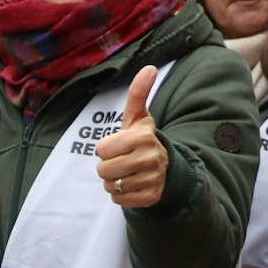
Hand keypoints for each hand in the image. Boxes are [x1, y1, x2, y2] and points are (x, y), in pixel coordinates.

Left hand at [95, 65, 167, 207]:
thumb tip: (149, 67)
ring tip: (127, 172)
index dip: (106, 149)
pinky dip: (121, 195)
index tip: (118, 145)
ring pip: (111, 186)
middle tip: (121, 161)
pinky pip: (120, 200)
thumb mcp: (138, 117)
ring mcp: (152, 179)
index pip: (101, 149)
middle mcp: (150, 158)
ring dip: (114, 181)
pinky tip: (132, 184)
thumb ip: (138, 94)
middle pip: (103, 170)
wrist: (165, 168)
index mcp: (143, 136)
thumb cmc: (142, 139)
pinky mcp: (151, 197)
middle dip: (107, 166)